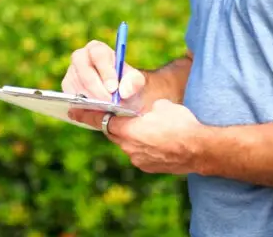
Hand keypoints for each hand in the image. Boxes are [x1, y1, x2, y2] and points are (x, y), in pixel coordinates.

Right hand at [61, 40, 145, 109]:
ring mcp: (71, 72)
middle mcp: (81, 57)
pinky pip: (71, 96)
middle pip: (83, 68)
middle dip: (97, 87)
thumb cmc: (126, 85)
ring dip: (92, 99)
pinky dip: (84, 105)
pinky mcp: (67, 87)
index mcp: (98, 49)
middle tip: (109, 102)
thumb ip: (134, 82)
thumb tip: (124, 90)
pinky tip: (96, 110)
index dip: (105, 71)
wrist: (118, 97)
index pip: (98, 54)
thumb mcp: (136, 82)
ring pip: (77, 84)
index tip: (113, 88)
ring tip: (106, 108)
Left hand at [75, 99, 204, 174]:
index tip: (72, 111)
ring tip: (146, 128)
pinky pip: (138, 153)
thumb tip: (143, 111)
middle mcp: (129, 148)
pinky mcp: (147, 167)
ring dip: (131, 136)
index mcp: (129, 130)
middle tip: (116, 115)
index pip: (102, 121)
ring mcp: (138, 159)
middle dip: (115, 124)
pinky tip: (155, 140)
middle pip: (114, 133)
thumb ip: (144, 109)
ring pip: (127, 144)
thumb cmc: (181, 123)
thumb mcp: (161, 106)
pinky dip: (142, 146)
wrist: (200, 149)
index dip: (87, 115)